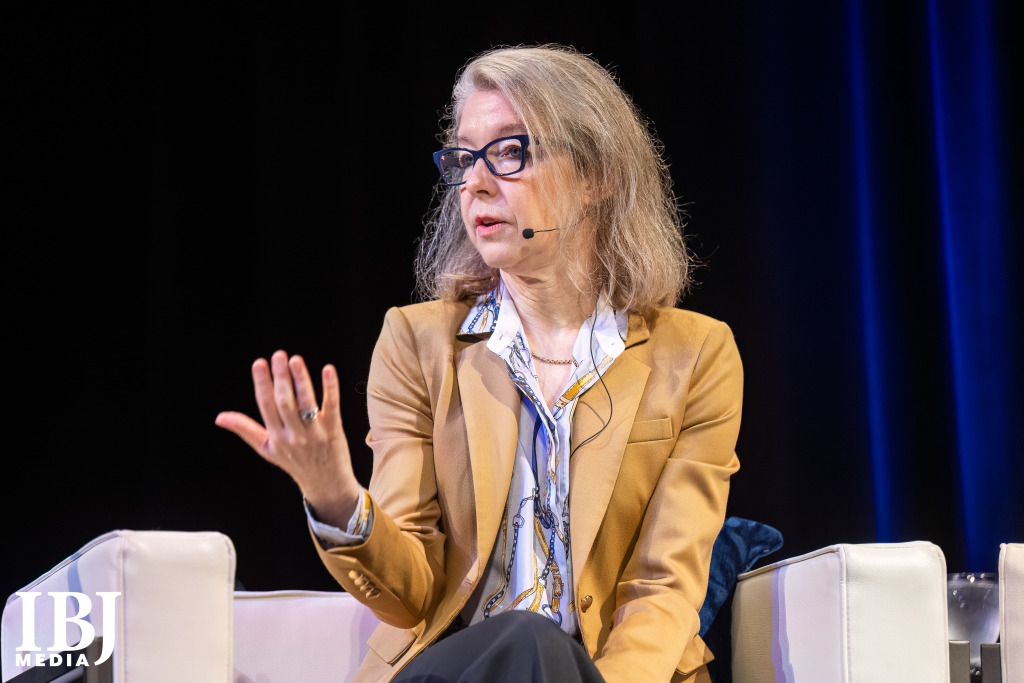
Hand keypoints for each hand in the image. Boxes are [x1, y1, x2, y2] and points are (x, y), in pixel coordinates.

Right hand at [215, 350, 362, 526]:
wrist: (325, 484)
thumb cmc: (294, 463)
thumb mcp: (266, 449)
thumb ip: (244, 430)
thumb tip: (220, 417)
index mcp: (275, 437)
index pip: (266, 406)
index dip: (262, 384)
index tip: (259, 363)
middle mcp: (293, 435)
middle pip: (284, 402)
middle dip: (280, 377)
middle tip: (278, 355)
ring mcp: (314, 433)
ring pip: (305, 403)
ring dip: (301, 380)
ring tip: (295, 360)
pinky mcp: (334, 430)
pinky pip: (331, 407)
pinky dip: (330, 388)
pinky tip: (328, 370)